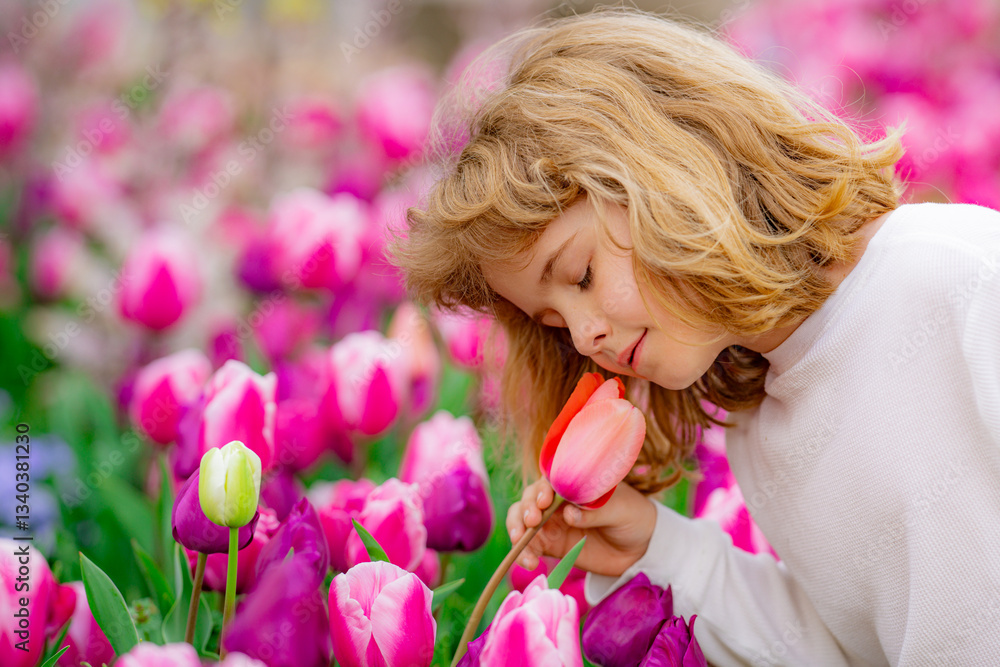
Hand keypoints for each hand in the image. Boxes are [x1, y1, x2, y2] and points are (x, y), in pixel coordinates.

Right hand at [506, 478, 656, 577]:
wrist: (641, 547)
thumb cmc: (632, 516)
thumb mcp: (620, 510)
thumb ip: (594, 511)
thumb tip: (569, 514)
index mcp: (574, 482)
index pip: (550, 480)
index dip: (542, 489)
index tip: (545, 502)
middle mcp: (557, 500)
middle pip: (530, 498)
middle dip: (525, 509)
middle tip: (531, 522)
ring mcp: (552, 522)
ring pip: (522, 521)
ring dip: (517, 530)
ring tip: (522, 545)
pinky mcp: (551, 545)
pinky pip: (530, 547)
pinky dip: (524, 554)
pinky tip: (530, 563)